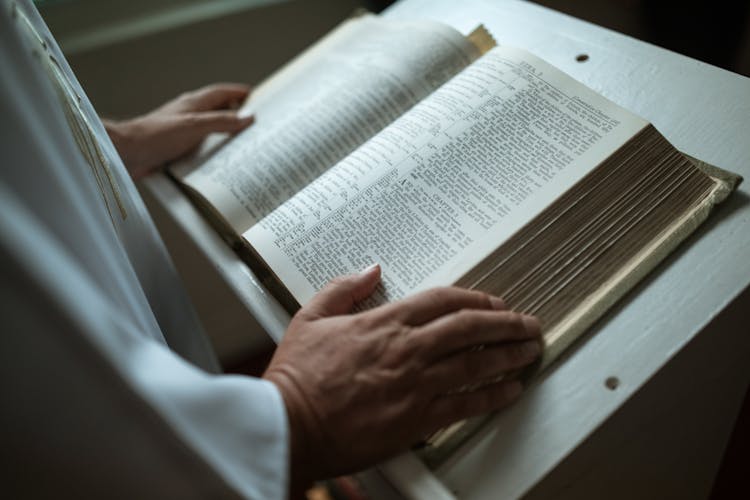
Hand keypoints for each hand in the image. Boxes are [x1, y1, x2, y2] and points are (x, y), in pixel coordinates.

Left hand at [104, 83, 254, 178]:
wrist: (128, 153)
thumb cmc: (155, 135)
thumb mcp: (195, 126)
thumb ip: (222, 121)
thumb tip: (247, 117)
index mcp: (194, 103)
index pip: (221, 92)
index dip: (239, 93)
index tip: (255, 95)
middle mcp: (189, 114)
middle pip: (217, 109)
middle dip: (236, 112)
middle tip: (254, 120)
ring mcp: (182, 130)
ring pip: (209, 127)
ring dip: (224, 132)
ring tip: (242, 141)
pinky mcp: (177, 146)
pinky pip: (200, 144)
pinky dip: (212, 148)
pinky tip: (218, 160)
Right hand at [263, 264, 541, 490]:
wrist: (290, 425)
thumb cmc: (297, 378)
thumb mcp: (310, 318)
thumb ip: (343, 289)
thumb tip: (371, 270)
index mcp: (384, 322)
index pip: (443, 300)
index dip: (475, 297)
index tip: (492, 301)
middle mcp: (407, 349)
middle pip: (471, 327)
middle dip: (506, 323)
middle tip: (526, 324)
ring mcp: (415, 384)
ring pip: (476, 363)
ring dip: (509, 354)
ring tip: (530, 351)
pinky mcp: (416, 419)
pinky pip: (466, 404)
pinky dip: (493, 396)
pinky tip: (510, 390)